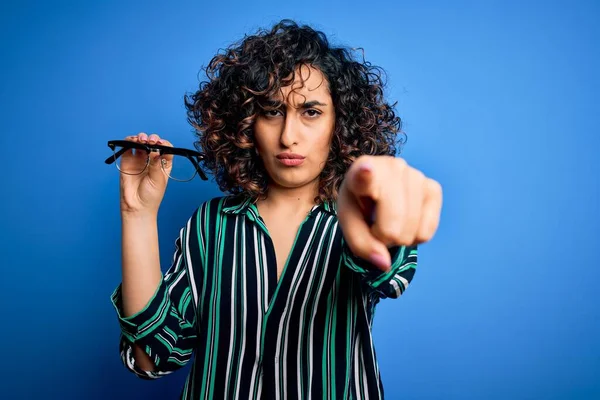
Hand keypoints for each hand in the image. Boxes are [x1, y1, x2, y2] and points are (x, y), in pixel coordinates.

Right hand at [119, 132, 173, 215]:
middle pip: (153, 143)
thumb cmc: (151, 196)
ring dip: (141, 137)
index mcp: (163, 163)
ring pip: (141, 142)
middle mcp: (152, 159)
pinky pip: (127, 146)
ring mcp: (139, 158)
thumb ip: (156, 164)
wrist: (136, 206)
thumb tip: (155, 150)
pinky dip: (129, 140)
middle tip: (151, 141)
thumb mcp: (158, 179)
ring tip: (141, 140)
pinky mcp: (127, 160)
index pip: (166, 148)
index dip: (164, 143)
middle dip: (153, 139)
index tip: (161, 144)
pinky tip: (132, 140)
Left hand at [337, 155, 442, 270]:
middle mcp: (392, 167)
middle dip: (384, 237)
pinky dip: (416, 237)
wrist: (378, 192)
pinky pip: (428, 230)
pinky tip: (406, 222)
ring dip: (400, 237)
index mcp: (360, 171)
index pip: (364, 175)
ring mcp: (416, 175)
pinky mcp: (434, 188)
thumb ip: (361, 245)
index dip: (366, 174)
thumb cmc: (359, 205)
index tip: (365, 170)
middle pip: (393, 224)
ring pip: (412, 230)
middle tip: (376, 226)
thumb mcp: (350, 224)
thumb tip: (385, 264)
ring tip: (390, 222)